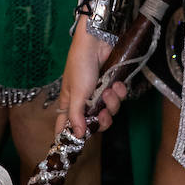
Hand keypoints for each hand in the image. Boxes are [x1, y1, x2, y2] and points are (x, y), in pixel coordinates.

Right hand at [56, 23, 126, 137]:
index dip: (71, 136)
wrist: (97, 40)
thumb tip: (77, 137)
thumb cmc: (80, 64)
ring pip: (109, 110)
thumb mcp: (76, 92)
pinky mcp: (112, 84)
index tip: (76, 145)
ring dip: (112, 102)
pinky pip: (119, 97)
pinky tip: (117, 83)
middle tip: (103, 113)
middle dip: (102, 120)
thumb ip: (76, 115)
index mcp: (70, 103)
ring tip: (109, 90)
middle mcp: (85, 100)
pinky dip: (120, 92)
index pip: (65, 126)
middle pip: (94, 123)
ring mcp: (99, 92)